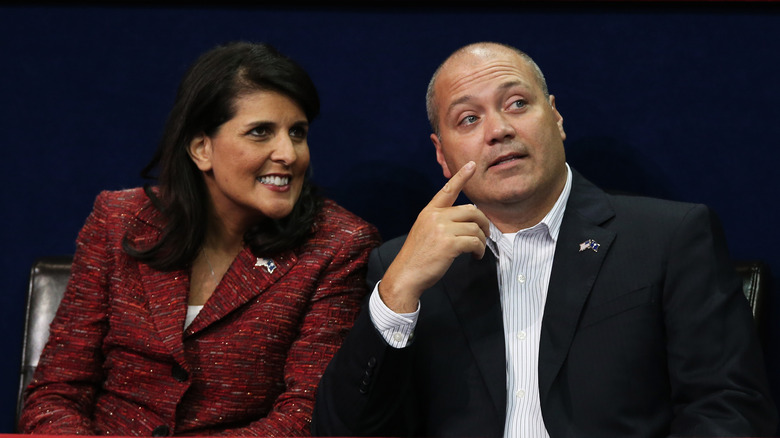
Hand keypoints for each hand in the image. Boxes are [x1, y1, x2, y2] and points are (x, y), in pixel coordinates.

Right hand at [379, 161, 489, 312]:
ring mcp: (442, 229)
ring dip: (482, 239)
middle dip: (483, 222)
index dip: (461, 176)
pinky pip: (474, 241)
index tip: (471, 165)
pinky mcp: (449, 244)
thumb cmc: (417, 257)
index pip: (447, 190)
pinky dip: (479, 249)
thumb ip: (441, 222)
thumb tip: (466, 222)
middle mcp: (435, 217)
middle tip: (486, 234)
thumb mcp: (424, 231)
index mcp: (429, 212)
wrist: (406, 275)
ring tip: (478, 249)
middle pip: (471, 210)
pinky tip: (476, 255)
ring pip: (475, 227)